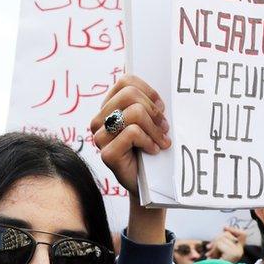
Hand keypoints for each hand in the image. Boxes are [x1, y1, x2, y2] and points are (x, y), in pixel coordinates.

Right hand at [89, 74, 170, 194]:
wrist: (147, 182)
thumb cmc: (149, 148)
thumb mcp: (150, 121)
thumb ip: (148, 104)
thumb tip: (160, 89)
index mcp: (108, 108)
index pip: (126, 81)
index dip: (148, 91)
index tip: (161, 107)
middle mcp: (99, 121)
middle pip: (130, 95)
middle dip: (154, 111)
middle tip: (164, 128)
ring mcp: (100, 138)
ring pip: (134, 113)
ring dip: (155, 128)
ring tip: (161, 141)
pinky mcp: (107, 154)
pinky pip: (133, 133)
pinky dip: (149, 141)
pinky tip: (152, 150)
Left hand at [206, 226, 246, 262]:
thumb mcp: (218, 251)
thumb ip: (222, 241)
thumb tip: (224, 229)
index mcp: (238, 249)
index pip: (243, 234)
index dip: (234, 229)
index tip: (224, 228)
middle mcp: (240, 251)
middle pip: (227, 234)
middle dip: (215, 240)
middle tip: (210, 250)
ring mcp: (237, 252)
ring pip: (221, 239)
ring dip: (213, 247)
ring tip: (211, 255)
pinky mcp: (233, 254)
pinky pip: (220, 244)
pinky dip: (213, 250)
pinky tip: (212, 258)